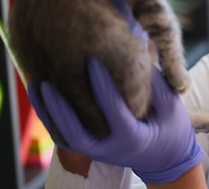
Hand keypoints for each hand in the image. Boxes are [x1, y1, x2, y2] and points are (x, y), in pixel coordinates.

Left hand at [28, 58, 203, 183]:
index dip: (101, 83)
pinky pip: (63, 137)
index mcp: (133, 137)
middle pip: (77, 132)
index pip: (113, 109)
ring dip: (48, 112)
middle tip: (49, 80)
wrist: (165, 158)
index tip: (92, 58)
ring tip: (36, 85)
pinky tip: (41, 96)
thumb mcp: (171, 105)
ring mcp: (97, 152)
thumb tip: (135, 50)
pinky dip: (50, 117)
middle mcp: (110, 149)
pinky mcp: (89, 150)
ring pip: (64, 137)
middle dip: (61, 106)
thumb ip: (153, 82)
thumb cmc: (171, 127)